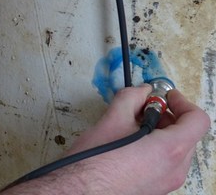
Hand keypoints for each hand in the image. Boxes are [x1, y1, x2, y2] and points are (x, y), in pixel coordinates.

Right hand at [2, 85, 209, 194]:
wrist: (79, 190)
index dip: (183, 102)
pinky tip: (129, 141)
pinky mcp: (154, 190)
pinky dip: (155, 147)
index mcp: (170, 150)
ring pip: (176, 150)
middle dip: (168, 115)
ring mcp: (166, 184)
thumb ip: (132, 97)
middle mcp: (174, 170)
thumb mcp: (112, 118)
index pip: (197, 120)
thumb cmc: (96, 159)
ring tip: (132, 123)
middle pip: (187, 134)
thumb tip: (142, 91)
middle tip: (144, 107)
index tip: (165, 96)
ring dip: (161, 131)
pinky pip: (165, 163)